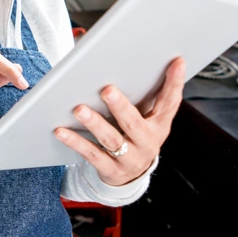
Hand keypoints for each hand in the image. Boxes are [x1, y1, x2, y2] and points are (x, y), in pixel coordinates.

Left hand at [54, 57, 185, 185]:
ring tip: (79, 109)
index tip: (177, 61)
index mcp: (159, 126)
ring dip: (94, 124)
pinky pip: (91, 154)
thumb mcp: (144, 118)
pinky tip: (60, 131)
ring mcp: (130, 159)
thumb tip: (126, 59)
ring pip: (111, 140)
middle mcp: (147, 143)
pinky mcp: (111, 171)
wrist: (130, 177)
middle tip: (106, 90)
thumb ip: (141, 93)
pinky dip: (75, 142)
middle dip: (120, 107)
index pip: (170, 103)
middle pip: (134, 124)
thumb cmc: (133, 135)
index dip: (175, 83)